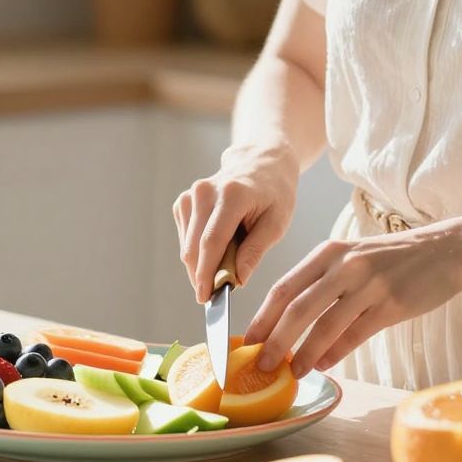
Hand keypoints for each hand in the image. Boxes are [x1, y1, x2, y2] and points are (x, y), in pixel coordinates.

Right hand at [174, 143, 299, 301]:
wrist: (261, 163)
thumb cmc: (274, 193)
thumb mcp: (277, 222)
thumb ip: (256, 251)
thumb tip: (237, 279)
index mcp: (232, 195)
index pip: (212, 241)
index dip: (206, 273)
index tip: (206, 298)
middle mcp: (205, 192)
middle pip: (194, 246)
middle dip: (202, 276)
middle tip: (218, 295)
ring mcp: (190, 195)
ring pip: (187, 246)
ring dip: (201, 266)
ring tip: (225, 268)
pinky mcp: (183, 202)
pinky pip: (186, 239)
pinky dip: (198, 253)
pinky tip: (218, 251)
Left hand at [245, 222, 461, 375]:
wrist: (445, 251)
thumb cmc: (393, 259)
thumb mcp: (353, 258)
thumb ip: (323, 285)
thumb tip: (291, 325)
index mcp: (329, 252)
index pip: (284, 287)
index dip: (262, 317)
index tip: (247, 341)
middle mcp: (344, 266)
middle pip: (297, 308)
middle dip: (275, 340)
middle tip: (262, 364)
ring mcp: (369, 284)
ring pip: (325, 325)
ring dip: (305, 353)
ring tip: (294, 372)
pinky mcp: (391, 304)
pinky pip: (356, 334)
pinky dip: (337, 352)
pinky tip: (325, 365)